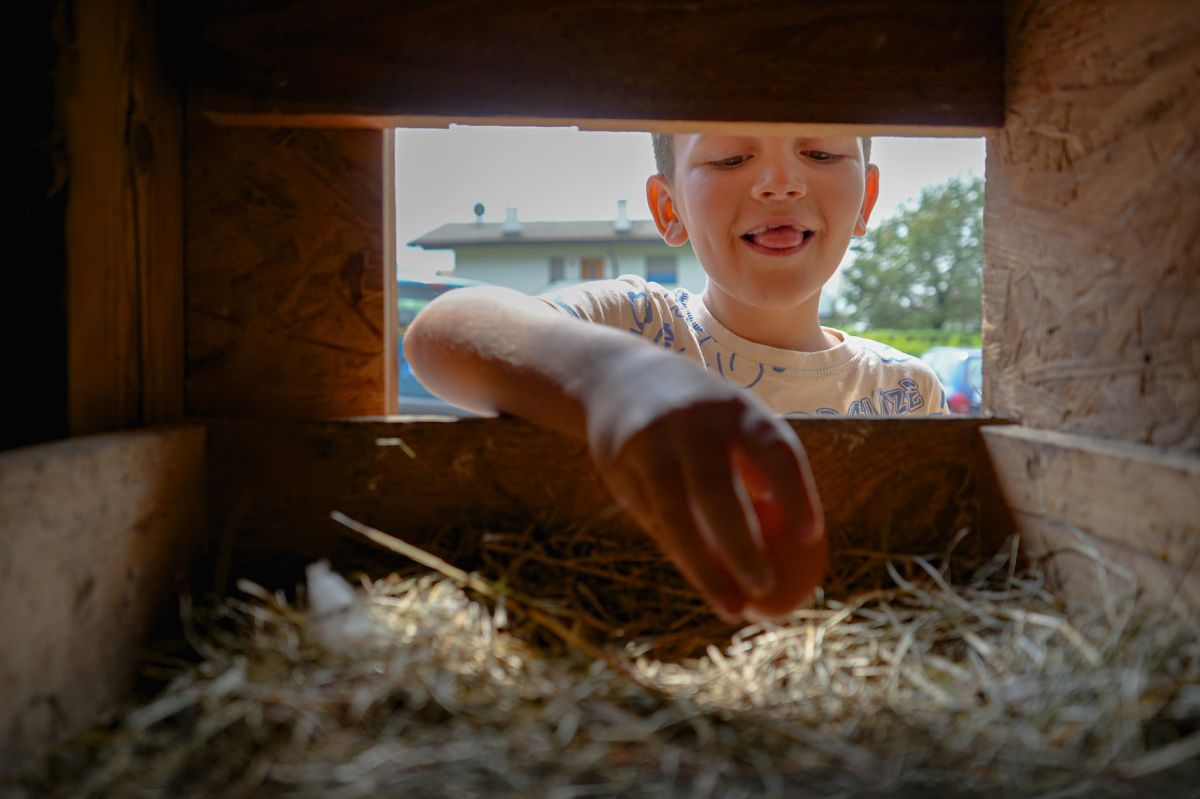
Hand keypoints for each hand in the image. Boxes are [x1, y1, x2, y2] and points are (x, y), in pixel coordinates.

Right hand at [583, 349, 825, 622]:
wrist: (618, 376)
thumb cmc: (700, 416)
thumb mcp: (733, 421)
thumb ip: (761, 470)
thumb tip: (801, 549)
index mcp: (737, 408)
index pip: (773, 451)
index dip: (795, 493)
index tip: (812, 538)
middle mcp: (692, 421)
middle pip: (717, 492)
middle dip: (742, 547)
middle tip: (766, 589)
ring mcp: (649, 440)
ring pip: (675, 515)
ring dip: (704, 568)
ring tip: (733, 608)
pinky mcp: (616, 461)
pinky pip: (649, 518)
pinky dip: (678, 553)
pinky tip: (702, 579)